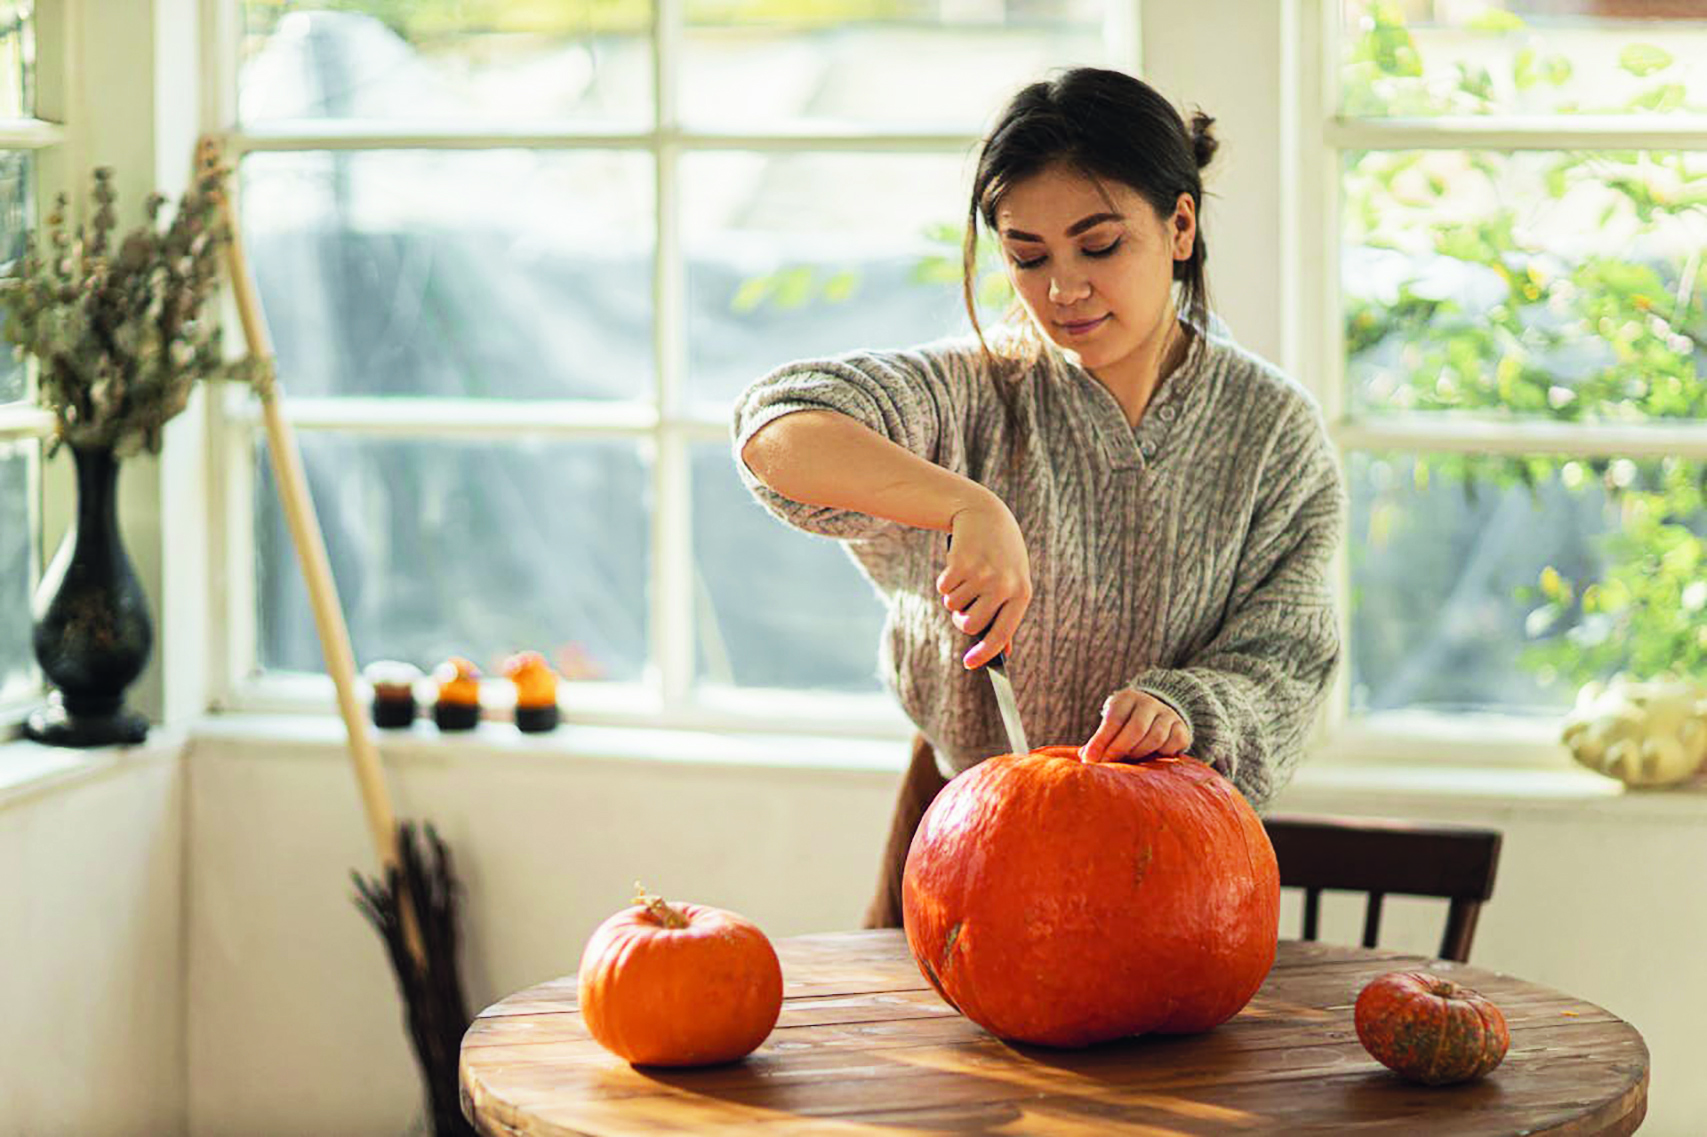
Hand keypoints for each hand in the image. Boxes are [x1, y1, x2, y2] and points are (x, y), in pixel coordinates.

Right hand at [937, 500, 1030, 668]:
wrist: (984, 514)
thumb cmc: (1001, 555)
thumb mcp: (1013, 582)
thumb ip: (1007, 616)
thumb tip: (1002, 652)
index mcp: (1021, 593)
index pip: (1001, 634)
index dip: (984, 653)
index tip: (969, 664)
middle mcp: (1003, 585)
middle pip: (970, 625)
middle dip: (961, 620)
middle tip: (962, 609)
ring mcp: (981, 574)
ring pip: (953, 606)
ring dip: (954, 596)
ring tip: (966, 575)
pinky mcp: (960, 563)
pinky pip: (943, 589)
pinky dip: (945, 582)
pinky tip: (957, 565)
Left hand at [1079, 690, 1191, 762]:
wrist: (1159, 714)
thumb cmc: (1126, 725)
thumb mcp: (1112, 724)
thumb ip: (1100, 739)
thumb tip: (1085, 757)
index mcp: (1127, 698)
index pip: (1114, 719)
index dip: (1101, 741)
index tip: (1090, 759)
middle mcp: (1150, 702)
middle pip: (1136, 729)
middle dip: (1118, 750)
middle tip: (1107, 766)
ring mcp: (1168, 715)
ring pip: (1154, 738)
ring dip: (1138, 755)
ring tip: (1126, 765)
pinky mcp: (1182, 729)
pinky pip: (1170, 746)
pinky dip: (1158, 756)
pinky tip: (1149, 760)